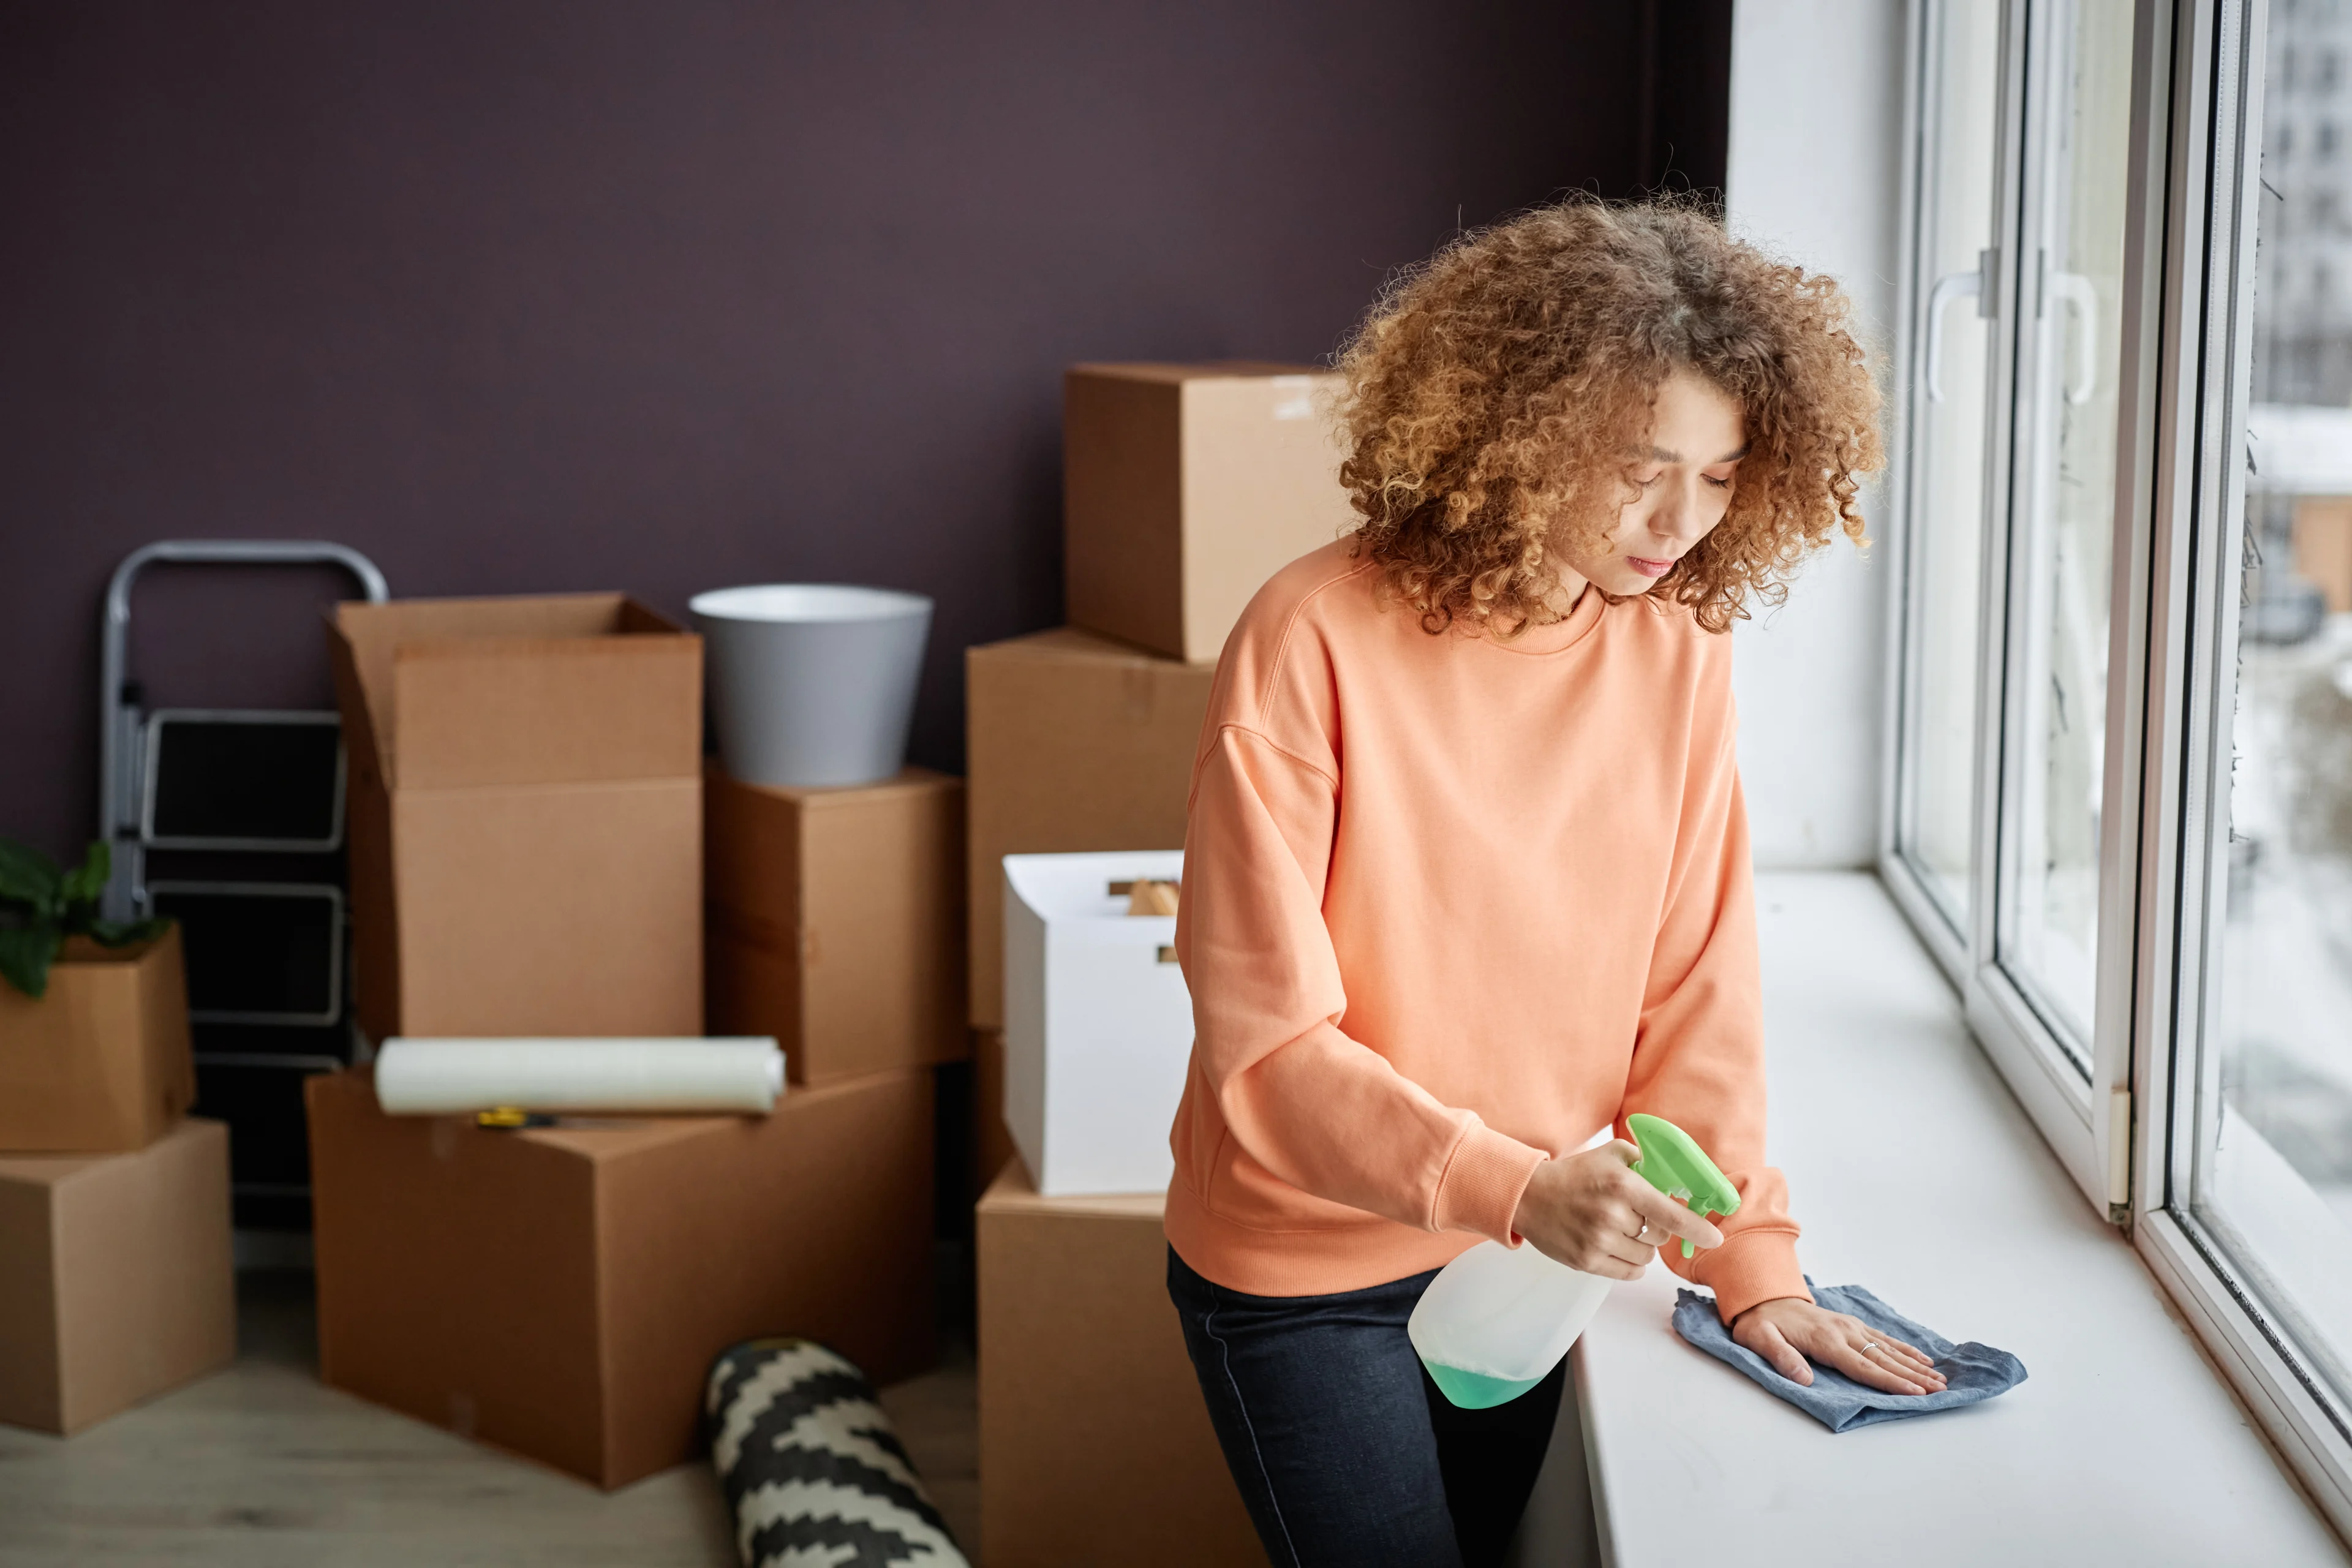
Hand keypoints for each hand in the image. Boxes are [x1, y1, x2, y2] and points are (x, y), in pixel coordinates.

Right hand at [1510, 1141, 1723, 1280]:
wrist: (1530, 1196)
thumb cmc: (1576, 1175)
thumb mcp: (1611, 1154)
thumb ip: (1645, 1162)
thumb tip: (1678, 1179)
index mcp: (1622, 1186)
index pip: (1670, 1214)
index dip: (1697, 1229)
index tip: (1715, 1239)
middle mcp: (1612, 1215)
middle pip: (1659, 1237)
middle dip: (1654, 1228)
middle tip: (1633, 1215)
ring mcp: (1598, 1242)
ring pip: (1645, 1258)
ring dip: (1641, 1246)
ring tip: (1618, 1229)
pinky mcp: (1587, 1262)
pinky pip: (1629, 1273)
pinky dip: (1630, 1263)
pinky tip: (1615, 1245)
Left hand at [1731, 1297, 1948, 1395]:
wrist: (1761, 1297)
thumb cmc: (1759, 1324)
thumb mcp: (1760, 1340)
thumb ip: (1781, 1358)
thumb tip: (1803, 1379)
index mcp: (1825, 1340)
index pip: (1863, 1366)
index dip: (1889, 1381)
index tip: (1914, 1393)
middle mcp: (1843, 1332)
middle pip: (1883, 1358)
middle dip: (1913, 1376)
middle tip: (1940, 1390)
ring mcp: (1850, 1327)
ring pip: (1888, 1348)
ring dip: (1916, 1364)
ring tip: (1940, 1378)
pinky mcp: (1851, 1325)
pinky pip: (1882, 1338)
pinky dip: (1905, 1349)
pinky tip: (1923, 1358)